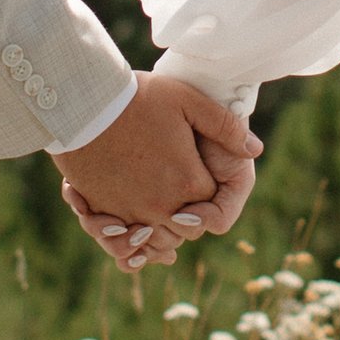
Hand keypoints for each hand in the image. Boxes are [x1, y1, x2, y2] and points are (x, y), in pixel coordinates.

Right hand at [52, 75, 259, 271]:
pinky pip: (125, 241)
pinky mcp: (105, 212)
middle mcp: (162, 206)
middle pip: (187, 229)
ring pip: (157, 240)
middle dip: (189, 215)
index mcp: (187, 181)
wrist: (85, 103)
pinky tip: (133, 225)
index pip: (212, 207)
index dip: (210, 192)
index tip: (199, 172)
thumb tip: (255, 149)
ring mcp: (131, 212)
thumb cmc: (138, 98)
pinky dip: (133, 238)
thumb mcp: (187, 100)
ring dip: (162, 230)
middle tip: (182, 190)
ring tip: (161, 210)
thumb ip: (225, 126)